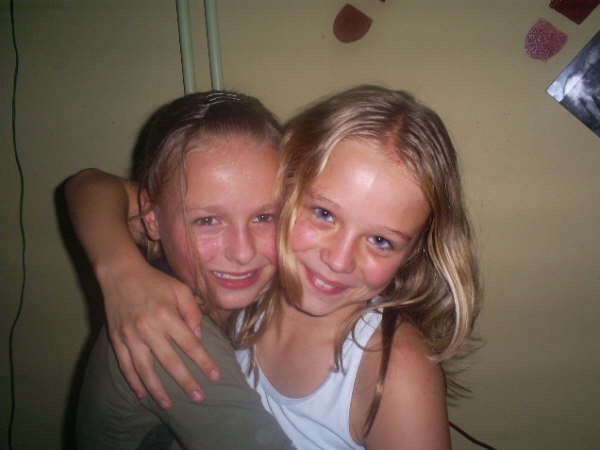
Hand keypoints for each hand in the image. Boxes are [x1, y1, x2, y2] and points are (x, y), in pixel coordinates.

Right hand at [98, 258, 220, 408]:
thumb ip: (193, 312)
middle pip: (170, 361)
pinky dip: (134, 382)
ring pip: (145, 369)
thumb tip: (199, 336)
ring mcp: (130, 336)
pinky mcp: (116, 339)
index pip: (189, 344)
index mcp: (167, 315)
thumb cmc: (154, 281)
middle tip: (198, 398)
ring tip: (169, 405)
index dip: (203, 361)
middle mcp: (148, 328)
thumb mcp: (180, 289)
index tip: (215, 376)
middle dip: (186, 381)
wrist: (119, 274)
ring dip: (158, 390)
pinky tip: (142, 395)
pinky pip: (125, 366)